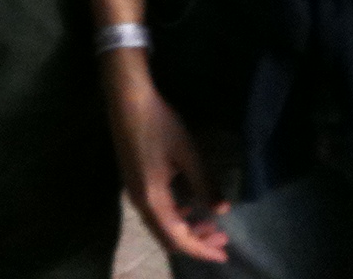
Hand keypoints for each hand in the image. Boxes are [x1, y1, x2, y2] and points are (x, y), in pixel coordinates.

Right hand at [101, 54, 229, 263]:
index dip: (202, 249)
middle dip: (197, 242)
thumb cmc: (159, 124)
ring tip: (211, 225)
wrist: (127, 99)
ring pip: (161, 225)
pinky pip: (156, 212)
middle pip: (168, 237)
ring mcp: (134, 192)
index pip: (179, 238)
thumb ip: (205, 184)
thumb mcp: (187, 153)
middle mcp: (140, 202)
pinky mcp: (134, 182)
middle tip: (223, 239)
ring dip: (187, 230)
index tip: (224, 253)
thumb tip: (222, 210)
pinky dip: (175, 217)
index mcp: (152, 199)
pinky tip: (188, 206)